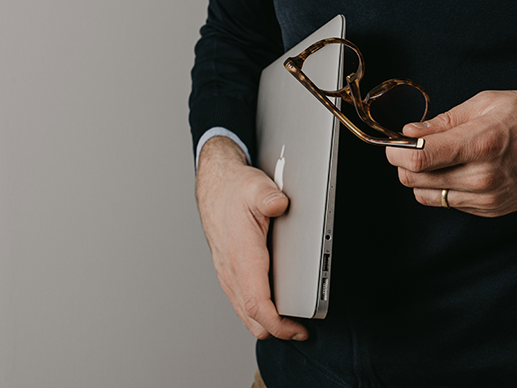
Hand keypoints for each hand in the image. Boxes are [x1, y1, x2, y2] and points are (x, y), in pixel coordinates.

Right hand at [195, 136, 308, 340]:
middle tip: (301, 330)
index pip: (256, 303)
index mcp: (241, 254)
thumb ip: (268, 197)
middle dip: (276, 329)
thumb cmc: (235, 189)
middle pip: (251, 317)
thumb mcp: (256, 187)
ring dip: (266, 322)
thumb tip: (279, 204)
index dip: (277, 323)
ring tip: (293, 322)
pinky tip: (274, 306)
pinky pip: (241, 301)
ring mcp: (228, 273)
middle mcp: (231, 269)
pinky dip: (257, 311)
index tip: (297, 329)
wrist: (214, 186)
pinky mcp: (229, 271)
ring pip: (244, 312)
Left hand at [386, 90, 516, 216]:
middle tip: (410, 146)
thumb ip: (446, 120)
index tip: (394, 141)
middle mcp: (482, 177)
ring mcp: (488, 198)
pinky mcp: (492, 210)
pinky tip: (458, 168)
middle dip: (403, 163)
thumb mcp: (490, 103)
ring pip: (428, 196)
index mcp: (480, 144)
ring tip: (434, 157)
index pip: (419, 159)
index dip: (396, 151)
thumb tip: (412, 132)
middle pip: (416, 182)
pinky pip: (450, 203)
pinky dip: (443, 187)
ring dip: (421, 177)